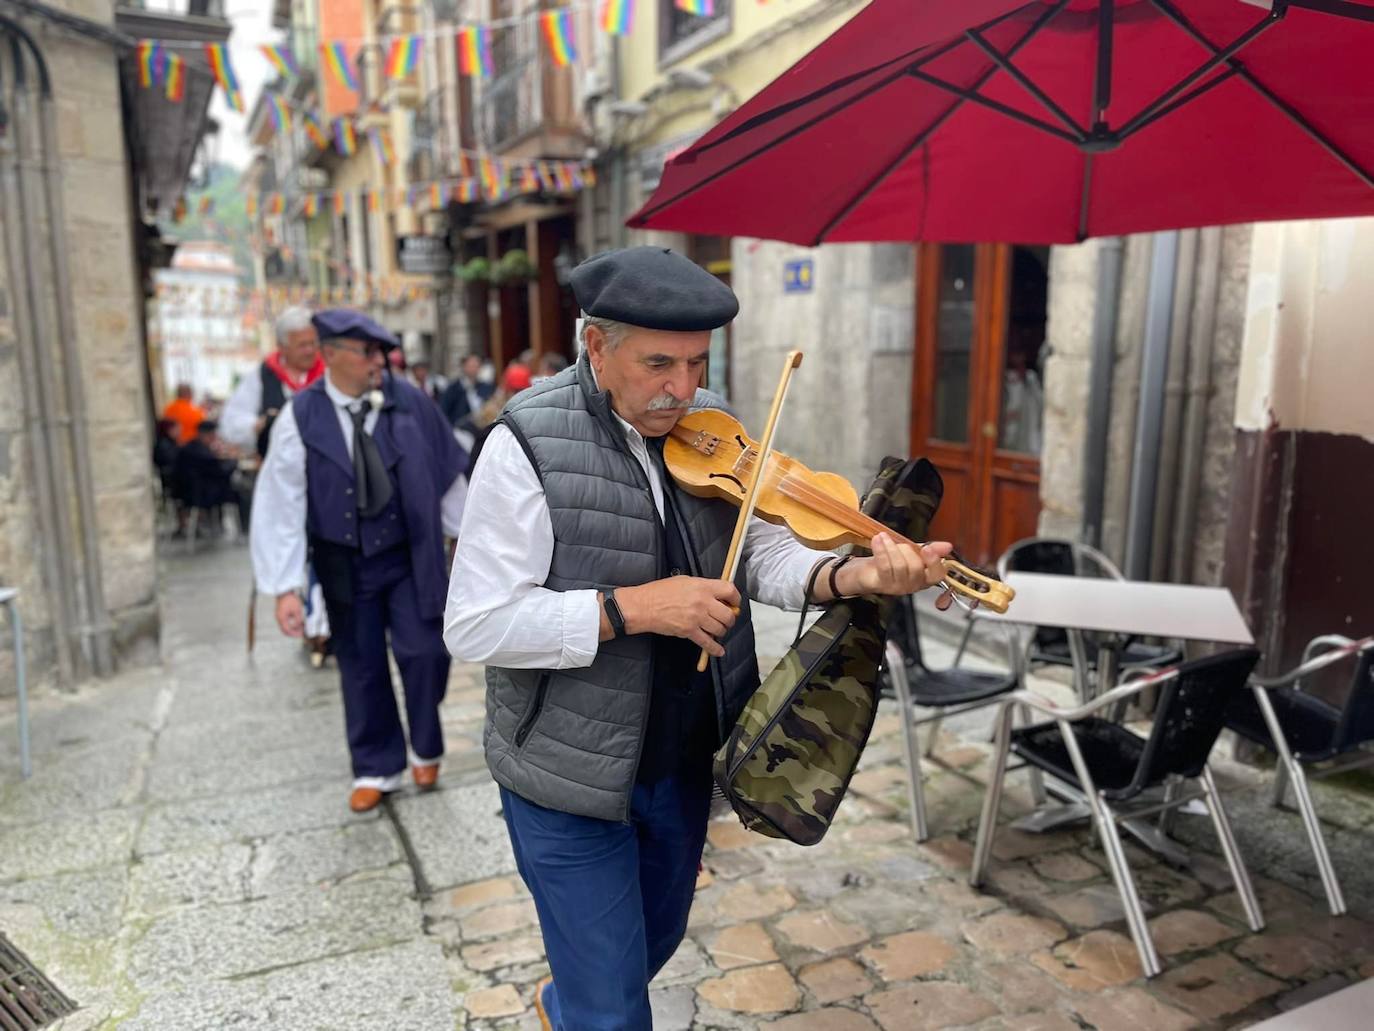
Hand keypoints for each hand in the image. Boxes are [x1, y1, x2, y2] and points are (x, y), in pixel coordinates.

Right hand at [275, 592, 304, 636]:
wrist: (284, 592)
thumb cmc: (290, 599)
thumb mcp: (297, 610)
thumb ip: (298, 620)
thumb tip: (299, 627)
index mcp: (282, 618)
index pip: (287, 630)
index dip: (294, 634)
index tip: (301, 634)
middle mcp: (279, 619)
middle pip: (285, 630)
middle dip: (293, 632)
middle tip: (301, 632)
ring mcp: (279, 617)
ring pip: (285, 627)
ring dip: (293, 628)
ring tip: (302, 627)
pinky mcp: (281, 614)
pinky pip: (285, 623)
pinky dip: (291, 624)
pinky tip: (298, 623)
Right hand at [618, 577, 739, 657]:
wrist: (644, 606)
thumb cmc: (660, 592)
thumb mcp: (684, 581)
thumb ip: (703, 587)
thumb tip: (717, 595)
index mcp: (702, 587)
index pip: (730, 591)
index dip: (736, 598)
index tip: (735, 602)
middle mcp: (702, 602)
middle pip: (728, 614)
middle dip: (730, 618)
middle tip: (727, 619)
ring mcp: (696, 618)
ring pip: (720, 629)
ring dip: (721, 631)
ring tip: (717, 629)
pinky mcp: (689, 632)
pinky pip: (707, 643)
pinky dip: (715, 649)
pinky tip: (718, 650)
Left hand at [837, 535, 951, 597]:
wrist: (865, 571)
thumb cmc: (890, 562)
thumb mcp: (912, 552)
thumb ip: (930, 549)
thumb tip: (948, 546)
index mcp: (924, 578)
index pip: (937, 574)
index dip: (934, 561)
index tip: (928, 547)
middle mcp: (913, 585)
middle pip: (916, 567)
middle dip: (907, 549)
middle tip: (898, 542)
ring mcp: (897, 587)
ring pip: (900, 566)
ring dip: (891, 547)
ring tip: (883, 537)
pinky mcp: (882, 584)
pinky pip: (884, 566)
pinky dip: (881, 550)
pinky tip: (877, 540)